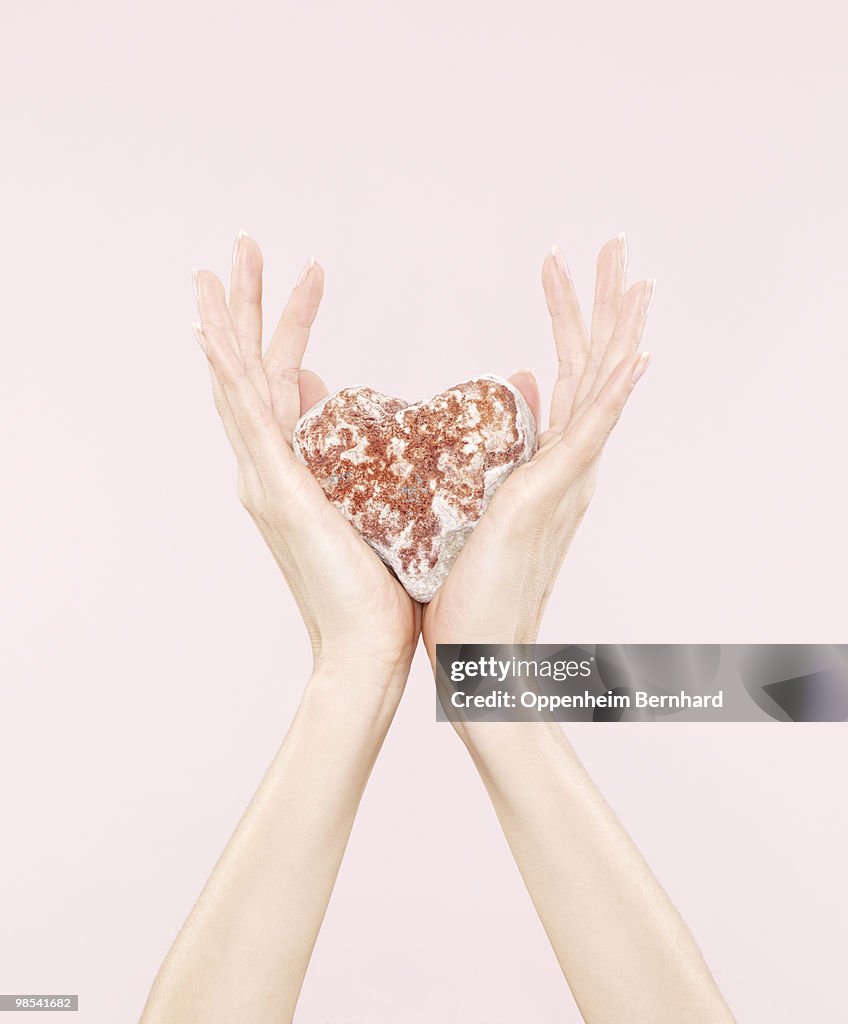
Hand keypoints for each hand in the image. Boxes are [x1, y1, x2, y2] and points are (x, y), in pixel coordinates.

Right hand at [192, 234, 419, 687]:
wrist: (370, 646)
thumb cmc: (379, 586)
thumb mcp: (371, 507)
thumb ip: (364, 463)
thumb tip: (384, 432)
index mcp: (293, 470)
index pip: (284, 380)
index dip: (293, 325)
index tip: (312, 274)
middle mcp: (268, 470)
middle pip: (248, 371)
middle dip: (245, 307)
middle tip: (243, 246)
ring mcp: (267, 480)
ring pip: (237, 385)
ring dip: (227, 324)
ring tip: (219, 268)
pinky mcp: (278, 493)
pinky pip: (247, 421)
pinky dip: (227, 373)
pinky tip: (215, 333)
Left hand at [422, 235, 652, 659]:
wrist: (476, 655)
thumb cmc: (465, 588)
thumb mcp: (470, 505)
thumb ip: (486, 452)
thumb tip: (496, 396)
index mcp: (544, 464)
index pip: (562, 375)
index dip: (564, 318)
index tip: (555, 267)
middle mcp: (566, 467)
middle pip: (592, 367)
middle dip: (604, 303)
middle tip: (616, 245)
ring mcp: (565, 481)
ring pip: (599, 387)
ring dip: (617, 326)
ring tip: (632, 270)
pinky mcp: (549, 498)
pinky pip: (591, 433)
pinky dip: (615, 391)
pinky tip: (636, 352)